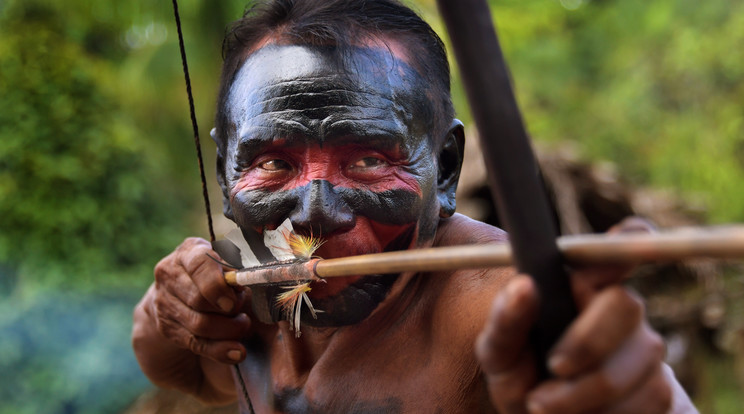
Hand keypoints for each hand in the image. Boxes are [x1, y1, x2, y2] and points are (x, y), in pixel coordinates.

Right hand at [146, 237, 251, 363]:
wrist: (181, 292)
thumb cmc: (215, 272)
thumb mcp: (225, 262)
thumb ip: (237, 268)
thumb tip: (251, 278)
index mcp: (188, 252)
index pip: (200, 265)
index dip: (218, 285)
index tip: (233, 301)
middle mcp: (169, 275)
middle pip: (199, 299)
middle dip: (227, 310)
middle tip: (243, 312)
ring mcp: (164, 302)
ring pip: (198, 324)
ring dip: (228, 330)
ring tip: (243, 326)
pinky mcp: (167, 327)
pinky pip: (196, 343)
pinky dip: (220, 350)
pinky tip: (237, 352)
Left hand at [475, 218, 688, 413]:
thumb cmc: (519, 375)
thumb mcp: (498, 351)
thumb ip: (505, 320)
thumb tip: (525, 285)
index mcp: (582, 284)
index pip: (622, 243)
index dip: (629, 239)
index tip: (624, 242)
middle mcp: (621, 308)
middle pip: (625, 304)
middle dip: (587, 343)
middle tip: (552, 367)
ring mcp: (647, 349)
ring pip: (640, 363)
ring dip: (586, 394)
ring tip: (545, 405)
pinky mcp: (663, 392)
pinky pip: (652, 401)